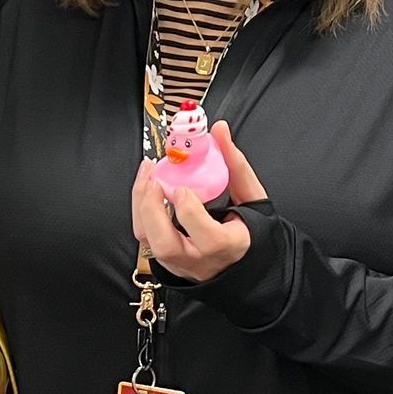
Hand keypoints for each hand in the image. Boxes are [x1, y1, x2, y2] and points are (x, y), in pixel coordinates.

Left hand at [131, 120, 265, 284]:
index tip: (183, 188)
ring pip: (150, 243)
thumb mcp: (251, 196)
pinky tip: (147, 187)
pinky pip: (145, 237)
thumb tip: (220, 130)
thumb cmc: (248, 228)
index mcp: (230, 247)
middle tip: (154, 179)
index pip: (210, 240)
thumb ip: (235, 163)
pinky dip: (141, 210)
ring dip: (142, 206)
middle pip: (167, 246)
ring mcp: (180, 263)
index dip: (191, 213)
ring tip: (148, 175)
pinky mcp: (166, 259)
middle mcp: (201, 261)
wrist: (240, 258)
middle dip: (153, 210)